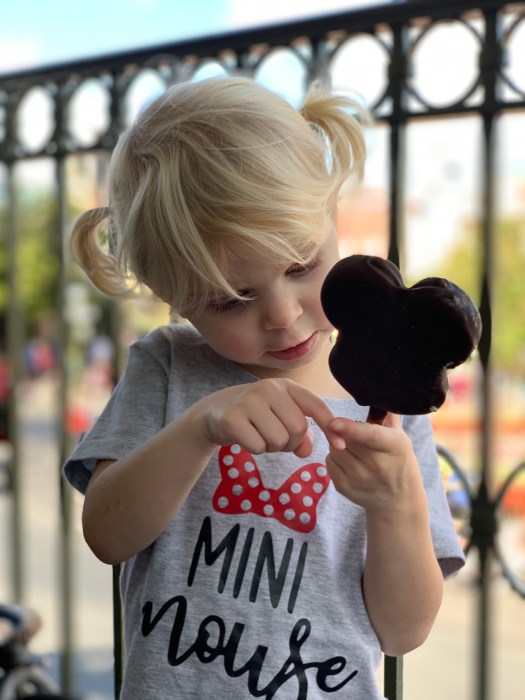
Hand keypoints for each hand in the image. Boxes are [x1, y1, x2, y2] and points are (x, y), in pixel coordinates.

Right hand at [188, 378, 342, 457]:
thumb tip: (306, 450)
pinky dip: (255, 450)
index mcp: (286, 386)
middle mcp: (269, 388)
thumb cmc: (254, 415)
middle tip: (274, 438)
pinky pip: (258, 446)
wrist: (213, 411)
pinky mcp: (232, 418)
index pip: (316, 405)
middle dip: (290, 442)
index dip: (330, 427)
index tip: (340, 446)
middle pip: (298, 429)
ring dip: (272, 447)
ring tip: (259, 436)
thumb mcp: (279, 418)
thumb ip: (299, 433)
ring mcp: (250, 401)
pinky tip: (245, 438)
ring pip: (279, 440)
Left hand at [326, 413, 422, 511]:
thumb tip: (375, 388)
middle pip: (345, 438)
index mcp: (394, 446)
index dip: (350, 428)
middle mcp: (376, 465)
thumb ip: (386, 414)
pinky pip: (329, 462)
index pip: (370, 436)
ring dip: (339, 444)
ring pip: (334, 449)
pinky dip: (335, 457)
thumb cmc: (398, 459)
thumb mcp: (399, 436)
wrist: (397, 500)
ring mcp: (359, 479)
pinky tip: (350, 461)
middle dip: (344, 431)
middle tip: (356, 435)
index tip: (333, 421)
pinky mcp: (344, 488)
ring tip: (355, 449)